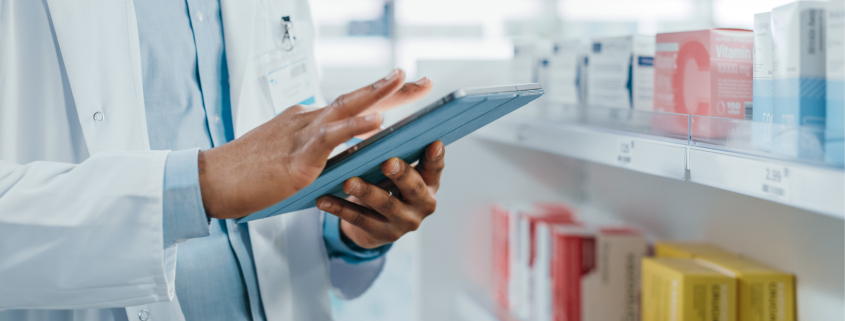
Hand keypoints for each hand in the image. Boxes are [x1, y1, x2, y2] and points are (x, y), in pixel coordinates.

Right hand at [198, 68, 431, 218]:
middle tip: (421, 80)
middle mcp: (307, 120)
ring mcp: (302, 135)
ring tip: (403, 83)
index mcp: (306, 121)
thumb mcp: (287, 156)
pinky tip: (377, 122)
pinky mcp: (297, 156)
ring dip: (377, 95)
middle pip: (356, 98)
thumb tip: (339, 156)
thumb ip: (314, 153)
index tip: (405, 87)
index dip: (381, 95)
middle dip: (391, 90)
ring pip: (346, 108)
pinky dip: (355, 127)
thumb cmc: (246, 172)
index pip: (350, 104)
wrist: (212, 180)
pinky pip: (331, 137)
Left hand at [317, 141, 444, 248]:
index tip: (434, 143)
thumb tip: (379, 124)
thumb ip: (398, 154)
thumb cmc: (388, 186)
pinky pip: (359, 219)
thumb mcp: (399, 173)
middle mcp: (423, 204)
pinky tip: (323, 200)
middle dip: (401, 174)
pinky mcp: (383, 235)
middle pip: (413, 188)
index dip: (436, 157)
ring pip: (385, 204)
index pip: (435, 168)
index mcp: (429, 183)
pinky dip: (340, 208)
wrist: (377, 225)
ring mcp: (404, 222)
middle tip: (387, 163)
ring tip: (348, 181)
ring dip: (366, 191)